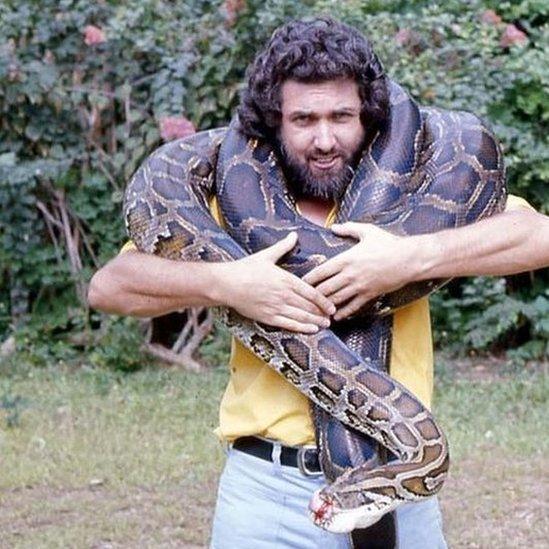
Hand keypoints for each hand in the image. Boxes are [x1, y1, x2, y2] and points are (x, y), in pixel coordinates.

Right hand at [218, 232, 335, 332]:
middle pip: (309, 306)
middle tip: (332, 317)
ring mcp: (276, 307)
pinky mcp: (267, 317)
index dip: (324, 301)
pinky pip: (288, 324)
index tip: (332, 305)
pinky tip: (311, 330)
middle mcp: (284, 295)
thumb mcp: (266, 255)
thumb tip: (294, 235)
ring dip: (315, 321)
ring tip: (325, 325)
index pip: (311, 292)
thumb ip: (283, 247)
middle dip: (322, 313)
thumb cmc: (244, 268)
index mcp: (286, 279)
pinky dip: (302, 328)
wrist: (226, 284)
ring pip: (301, 316)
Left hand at [303, 222, 413, 320]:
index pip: (321, 271)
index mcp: (346, 259)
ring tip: (314, 310)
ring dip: (324, 305)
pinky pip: (353, 306)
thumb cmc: (389, 243)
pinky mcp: (370, 295)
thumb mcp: (368, 231)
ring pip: (336, 299)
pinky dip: (343, 313)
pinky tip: (336, 316)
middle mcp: (350, 274)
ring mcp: (360, 286)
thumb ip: (348, 229)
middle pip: (325, 288)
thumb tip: (334, 227)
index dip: (308, 279)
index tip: (299, 283)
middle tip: (302, 301)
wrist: (409, 259)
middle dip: (312, 295)